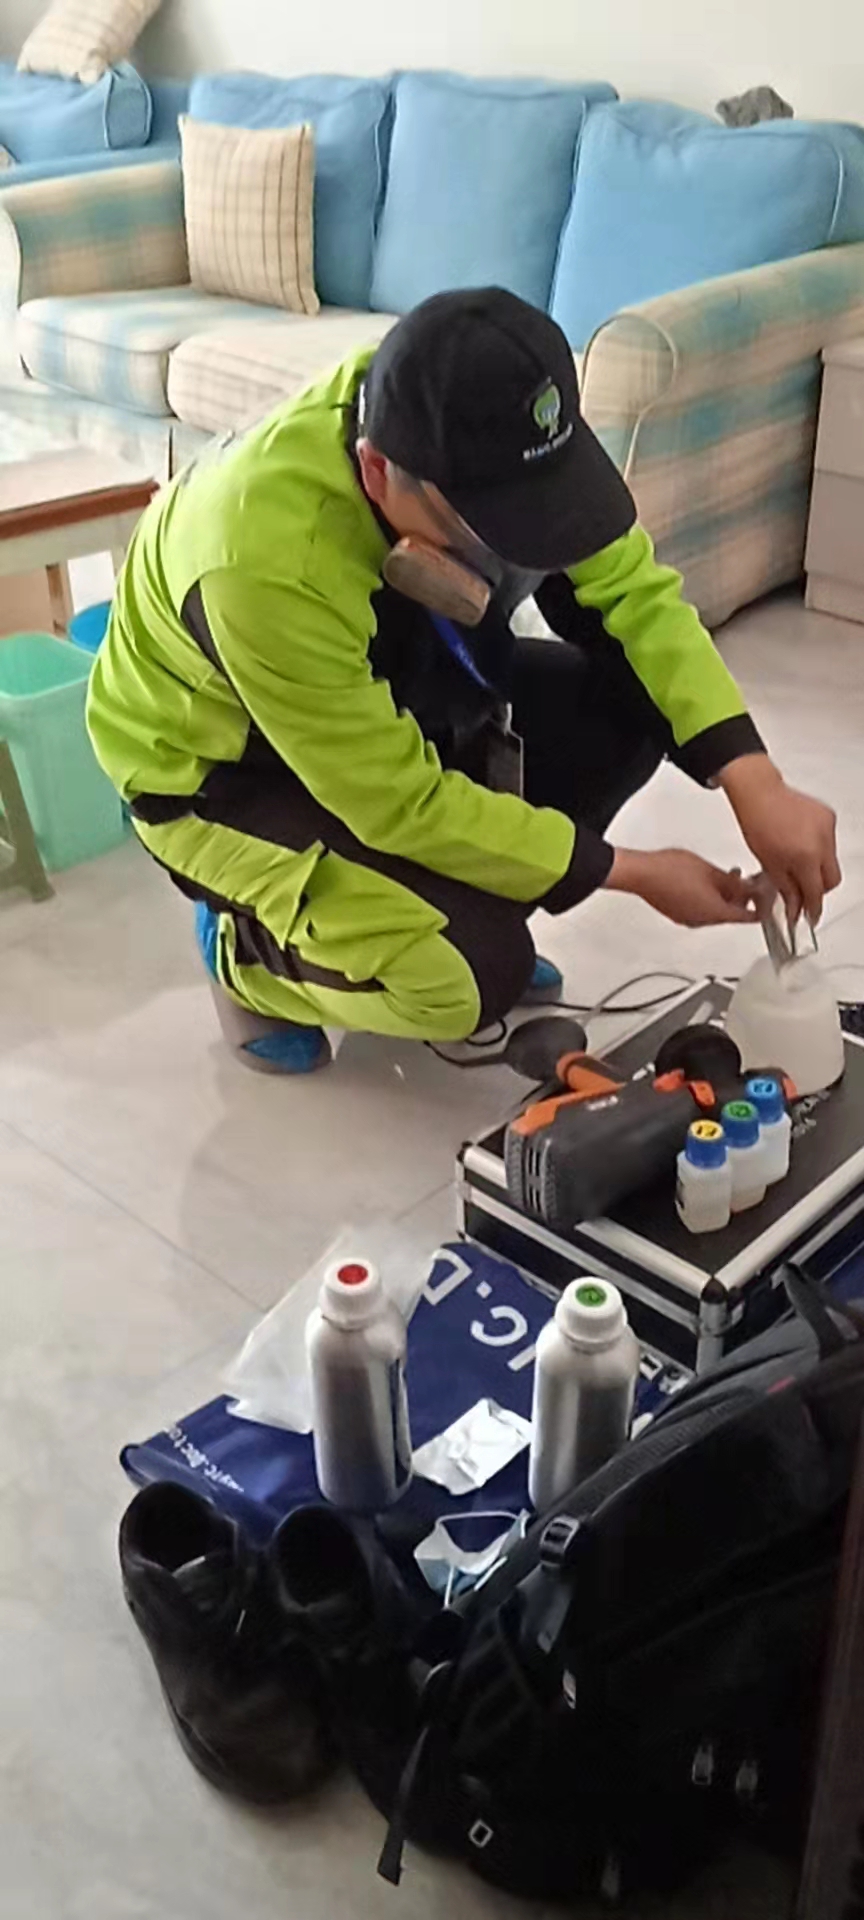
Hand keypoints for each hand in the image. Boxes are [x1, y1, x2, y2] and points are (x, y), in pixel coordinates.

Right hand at [605, 847, 759, 927]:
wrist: (641, 874)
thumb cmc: (671, 872)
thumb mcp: (713, 872)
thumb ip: (736, 884)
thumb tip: (751, 889)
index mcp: (716, 914)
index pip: (749, 917)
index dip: (762, 907)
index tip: (768, 900)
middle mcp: (703, 921)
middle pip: (732, 915)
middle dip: (743, 899)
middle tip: (750, 884)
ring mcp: (688, 919)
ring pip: (716, 912)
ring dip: (726, 897)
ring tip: (728, 878)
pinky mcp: (677, 913)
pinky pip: (700, 909)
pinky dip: (709, 899)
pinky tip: (707, 883)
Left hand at [718, 756, 840, 925]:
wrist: (759, 793)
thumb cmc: (757, 822)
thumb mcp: (769, 865)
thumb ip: (787, 890)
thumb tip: (795, 908)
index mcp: (805, 856)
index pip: (816, 893)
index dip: (812, 909)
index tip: (809, 917)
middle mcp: (822, 841)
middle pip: (832, 880)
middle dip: (819, 890)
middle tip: (803, 894)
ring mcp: (827, 827)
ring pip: (831, 861)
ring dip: (817, 868)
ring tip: (796, 863)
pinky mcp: (828, 816)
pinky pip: (829, 842)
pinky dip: (817, 849)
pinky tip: (800, 845)